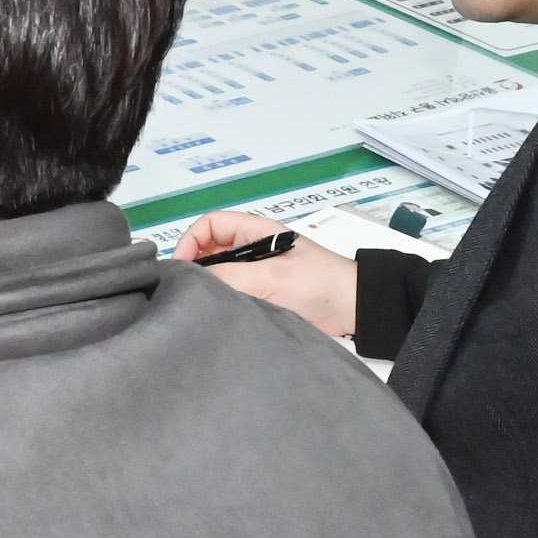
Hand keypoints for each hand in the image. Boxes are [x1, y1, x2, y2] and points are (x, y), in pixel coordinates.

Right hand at [177, 208, 356, 341]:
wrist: (354, 309)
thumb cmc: (318, 285)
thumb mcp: (269, 277)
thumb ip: (228, 276)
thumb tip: (192, 280)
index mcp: (256, 231)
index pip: (210, 224)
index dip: (191, 241)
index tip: (183, 268)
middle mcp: (253, 248)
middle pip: (210, 249)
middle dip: (196, 266)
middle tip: (190, 290)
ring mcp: (258, 272)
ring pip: (220, 273)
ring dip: (211, 285)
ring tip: (205, 304)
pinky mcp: (263, 294)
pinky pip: (233, 292)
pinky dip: (223, 300)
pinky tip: (221, 313)